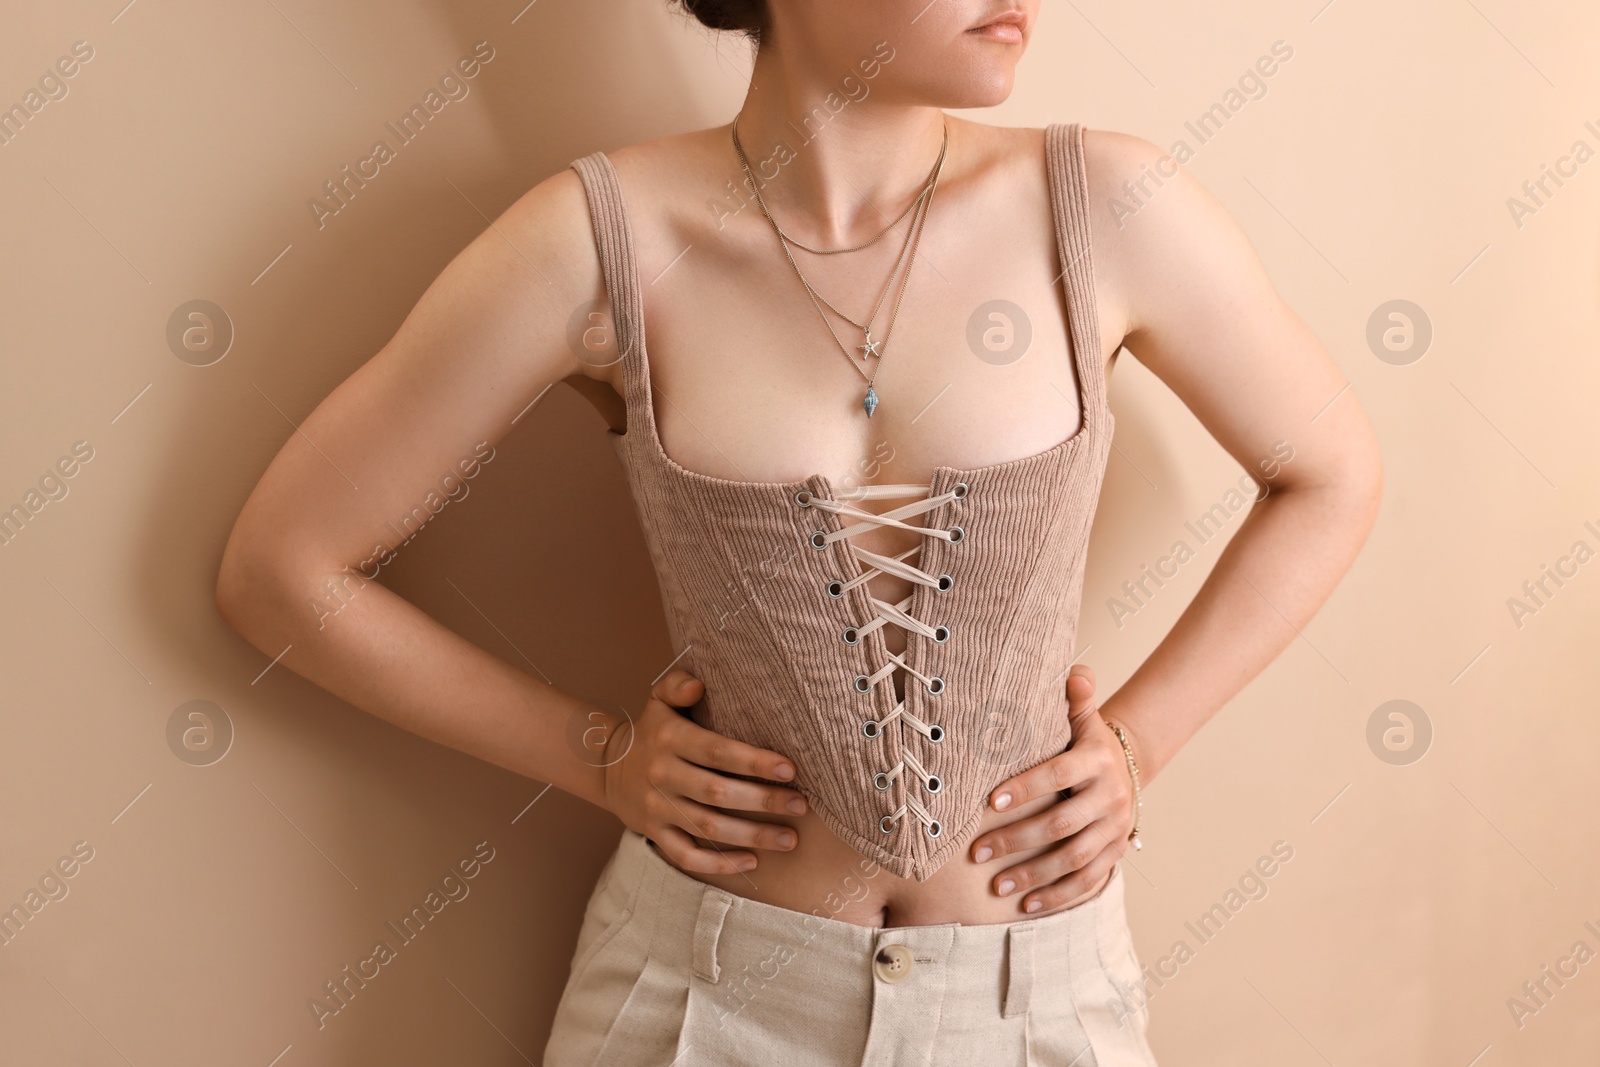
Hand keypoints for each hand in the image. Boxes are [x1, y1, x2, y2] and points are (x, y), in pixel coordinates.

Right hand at [602, 669, 807, 875]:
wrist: (606, 767)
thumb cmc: (652, 731)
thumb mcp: (659, 700)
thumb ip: (677, 684)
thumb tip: (698, 685)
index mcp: (670, 739)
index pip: (716, 752)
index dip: (753, 761)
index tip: (789, 769)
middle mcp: (663, 775)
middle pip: (717, 794)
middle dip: (763, 802)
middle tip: (800, 806)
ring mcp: (657, 808)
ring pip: (708, 828)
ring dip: (752, 837)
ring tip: (789, 839)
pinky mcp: (654, 833)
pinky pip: (686, 855)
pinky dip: (718, 864)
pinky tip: (751, 862)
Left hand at [970, 664, 1136, 912]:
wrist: (1125, 764)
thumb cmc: (1085, 739)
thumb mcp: (1083, 715)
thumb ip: (1075, 696)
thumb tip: (1074, 673)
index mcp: (1097, 760)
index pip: (1058, 775)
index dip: (1025, 787)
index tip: (989, 801)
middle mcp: (1111, 796)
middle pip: (1062, 823)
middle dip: (1017, 839)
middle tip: (977, 852)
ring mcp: (1116, 828)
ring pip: (1075, 858)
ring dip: (1034, 875)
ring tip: (997, 884)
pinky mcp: (1116, 852)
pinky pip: (1089, 880)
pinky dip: (1059, 894)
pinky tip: (1028, 905)